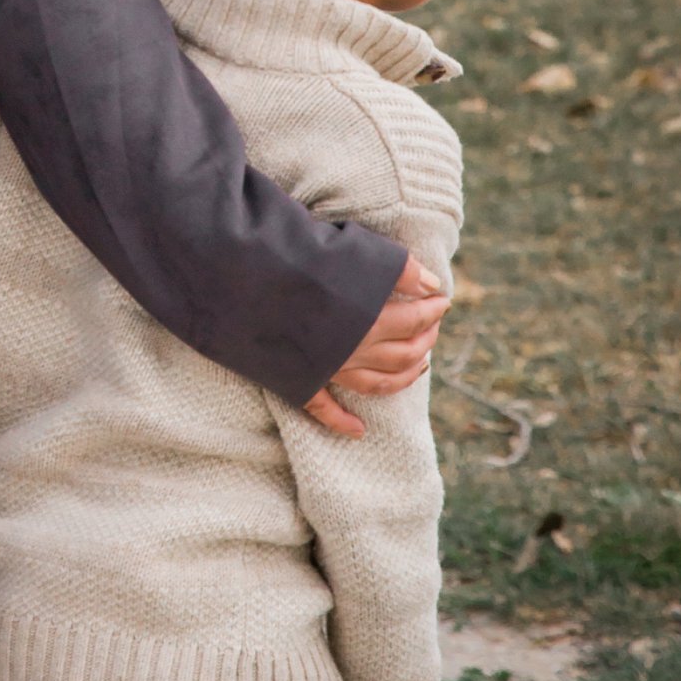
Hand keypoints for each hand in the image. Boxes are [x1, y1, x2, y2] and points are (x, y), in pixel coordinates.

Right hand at [305, 255, 449, 438]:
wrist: (236, 277)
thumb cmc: (292, 255)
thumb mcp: (349, 250)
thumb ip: (393, 265)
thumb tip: (430, 282)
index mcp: (365, 316)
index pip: (413, 318)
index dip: (433, 308)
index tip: (443, 298)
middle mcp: (352, 348)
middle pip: (403, 353)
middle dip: (425, 339)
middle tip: (433, 325)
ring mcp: (326, 367)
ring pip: (378, 384)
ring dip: (404, 376)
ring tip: (420, 363)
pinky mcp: (298, 379)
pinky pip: (323, 408)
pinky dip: (342, 422)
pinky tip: (358, 431)